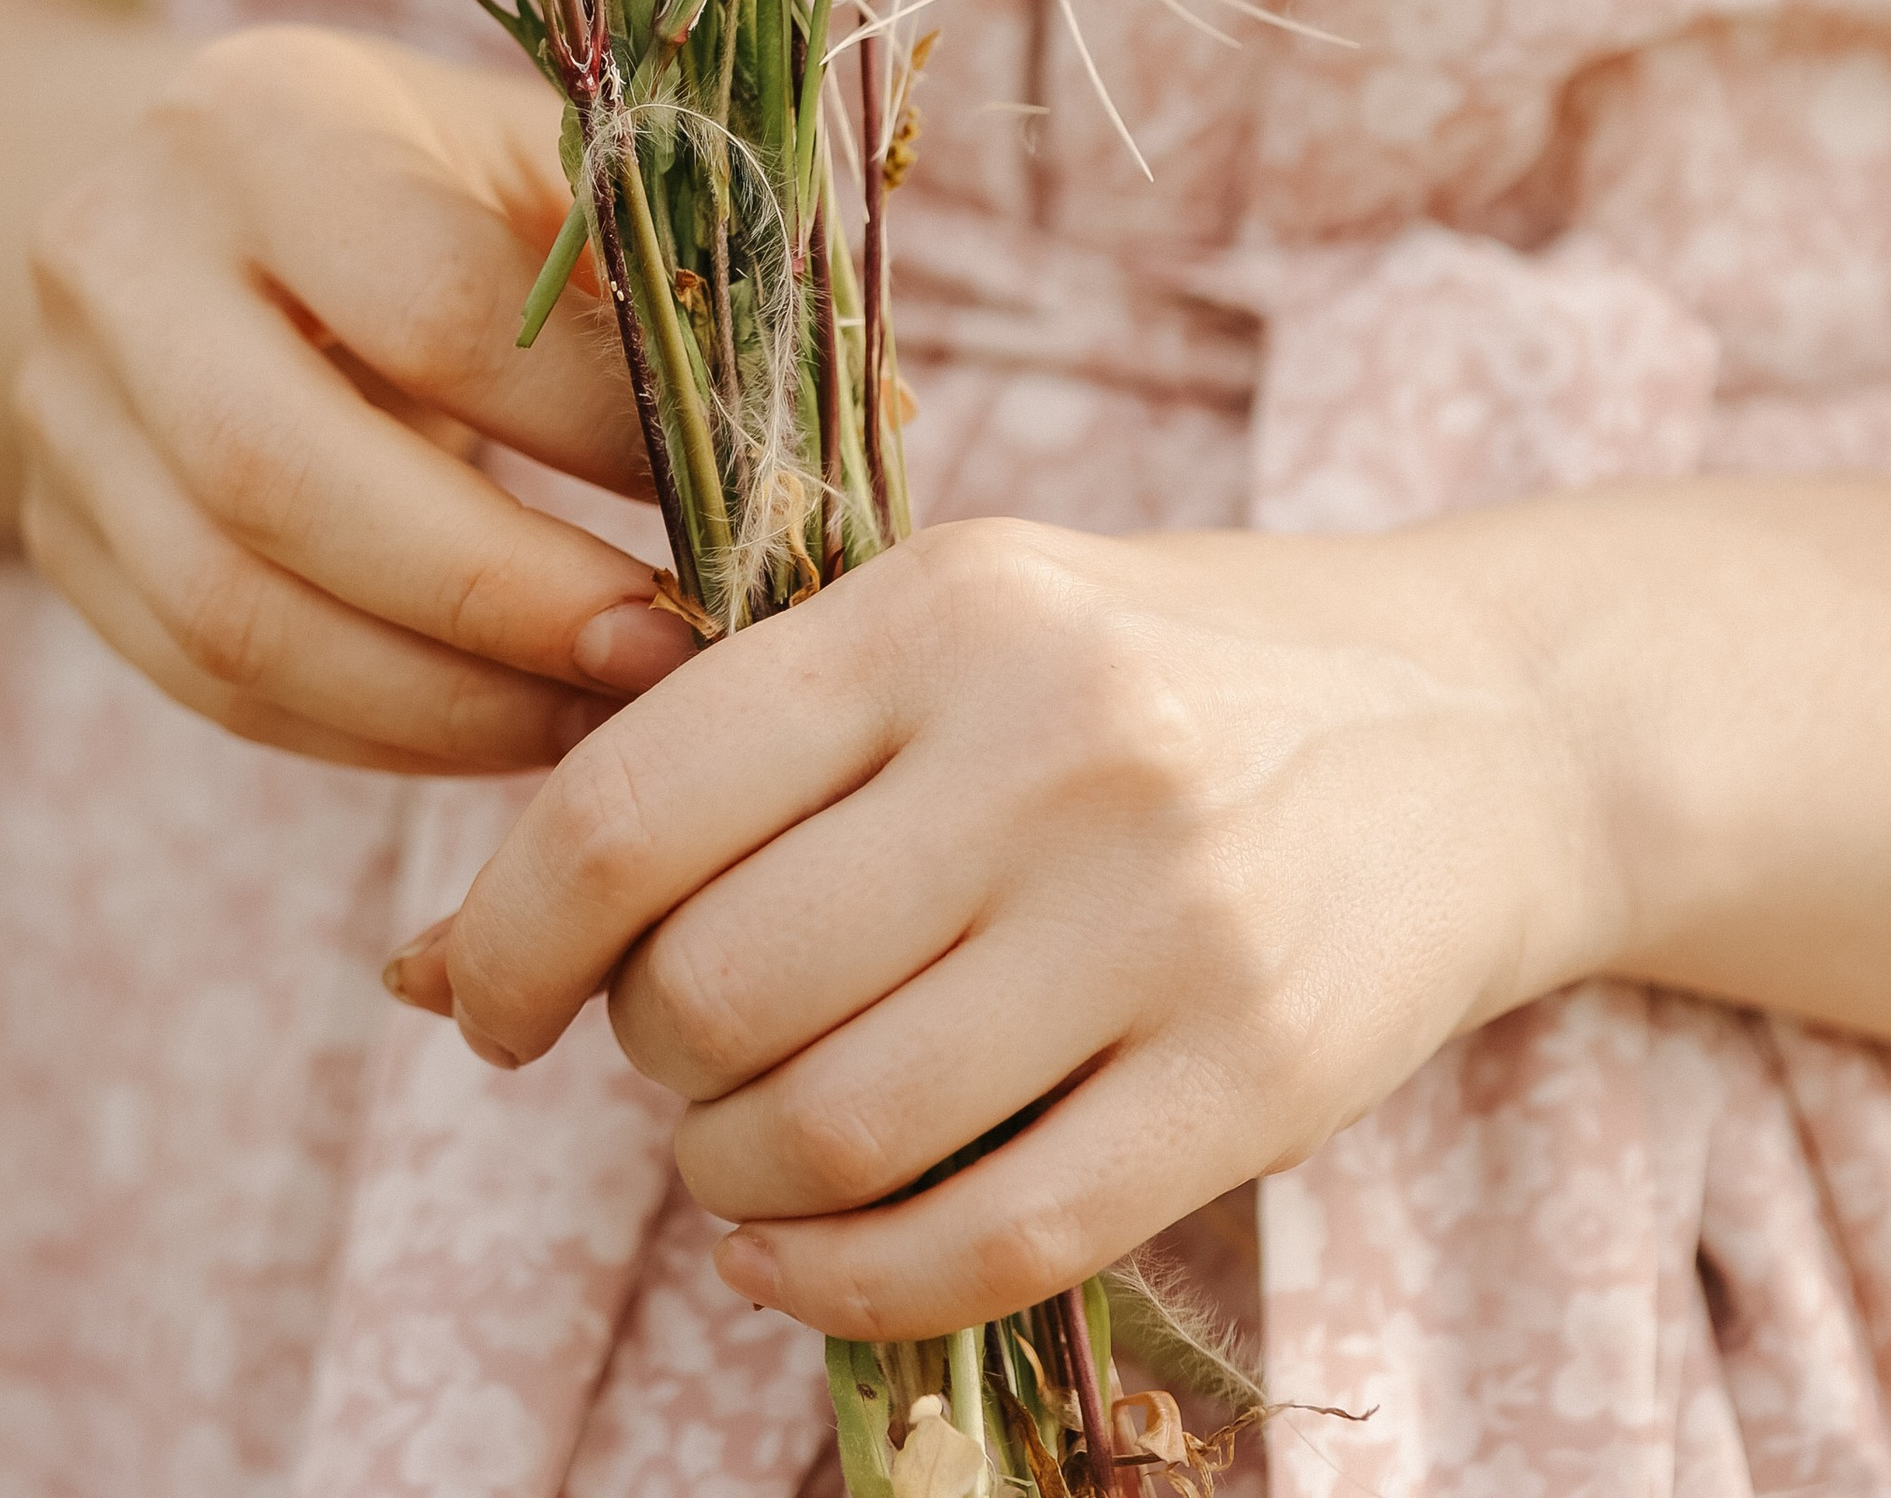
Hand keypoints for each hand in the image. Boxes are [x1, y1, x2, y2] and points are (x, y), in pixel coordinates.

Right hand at [16, 25, 693, 772]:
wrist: (193, 197)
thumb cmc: (422, 172)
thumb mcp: (526, 153)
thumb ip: (670, 264)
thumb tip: (873, 418)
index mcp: (255, 120)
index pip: (430, 303)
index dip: (590, 424)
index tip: (740, 502)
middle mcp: (116, 255)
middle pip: (287, 478)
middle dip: (502, 597)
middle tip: (671, 657)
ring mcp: (61, 409)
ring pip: (233, 615)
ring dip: (442, 703)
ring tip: (607, 720)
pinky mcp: (58, 537)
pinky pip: (211, 685)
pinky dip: (373, 732)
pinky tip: (507, 731)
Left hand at [392, 516, 1614, 1334]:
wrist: (1473, 721)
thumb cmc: (1147, 670)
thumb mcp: (944, 633)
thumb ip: (712, 760)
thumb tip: (418, 963)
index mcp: (944, 605)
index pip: (635, 802)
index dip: (503, 935)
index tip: (472, 1001)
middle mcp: (1051, 744)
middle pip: (719, 987)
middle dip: (642, 1059)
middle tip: (671, 1050)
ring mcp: (1165, 915)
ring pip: (835, 1132)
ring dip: (733, 1183)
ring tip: (746, 1144)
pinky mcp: (1252, 1075)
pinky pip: (984, 1240)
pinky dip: (845, 1286)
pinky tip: (806, 1252)